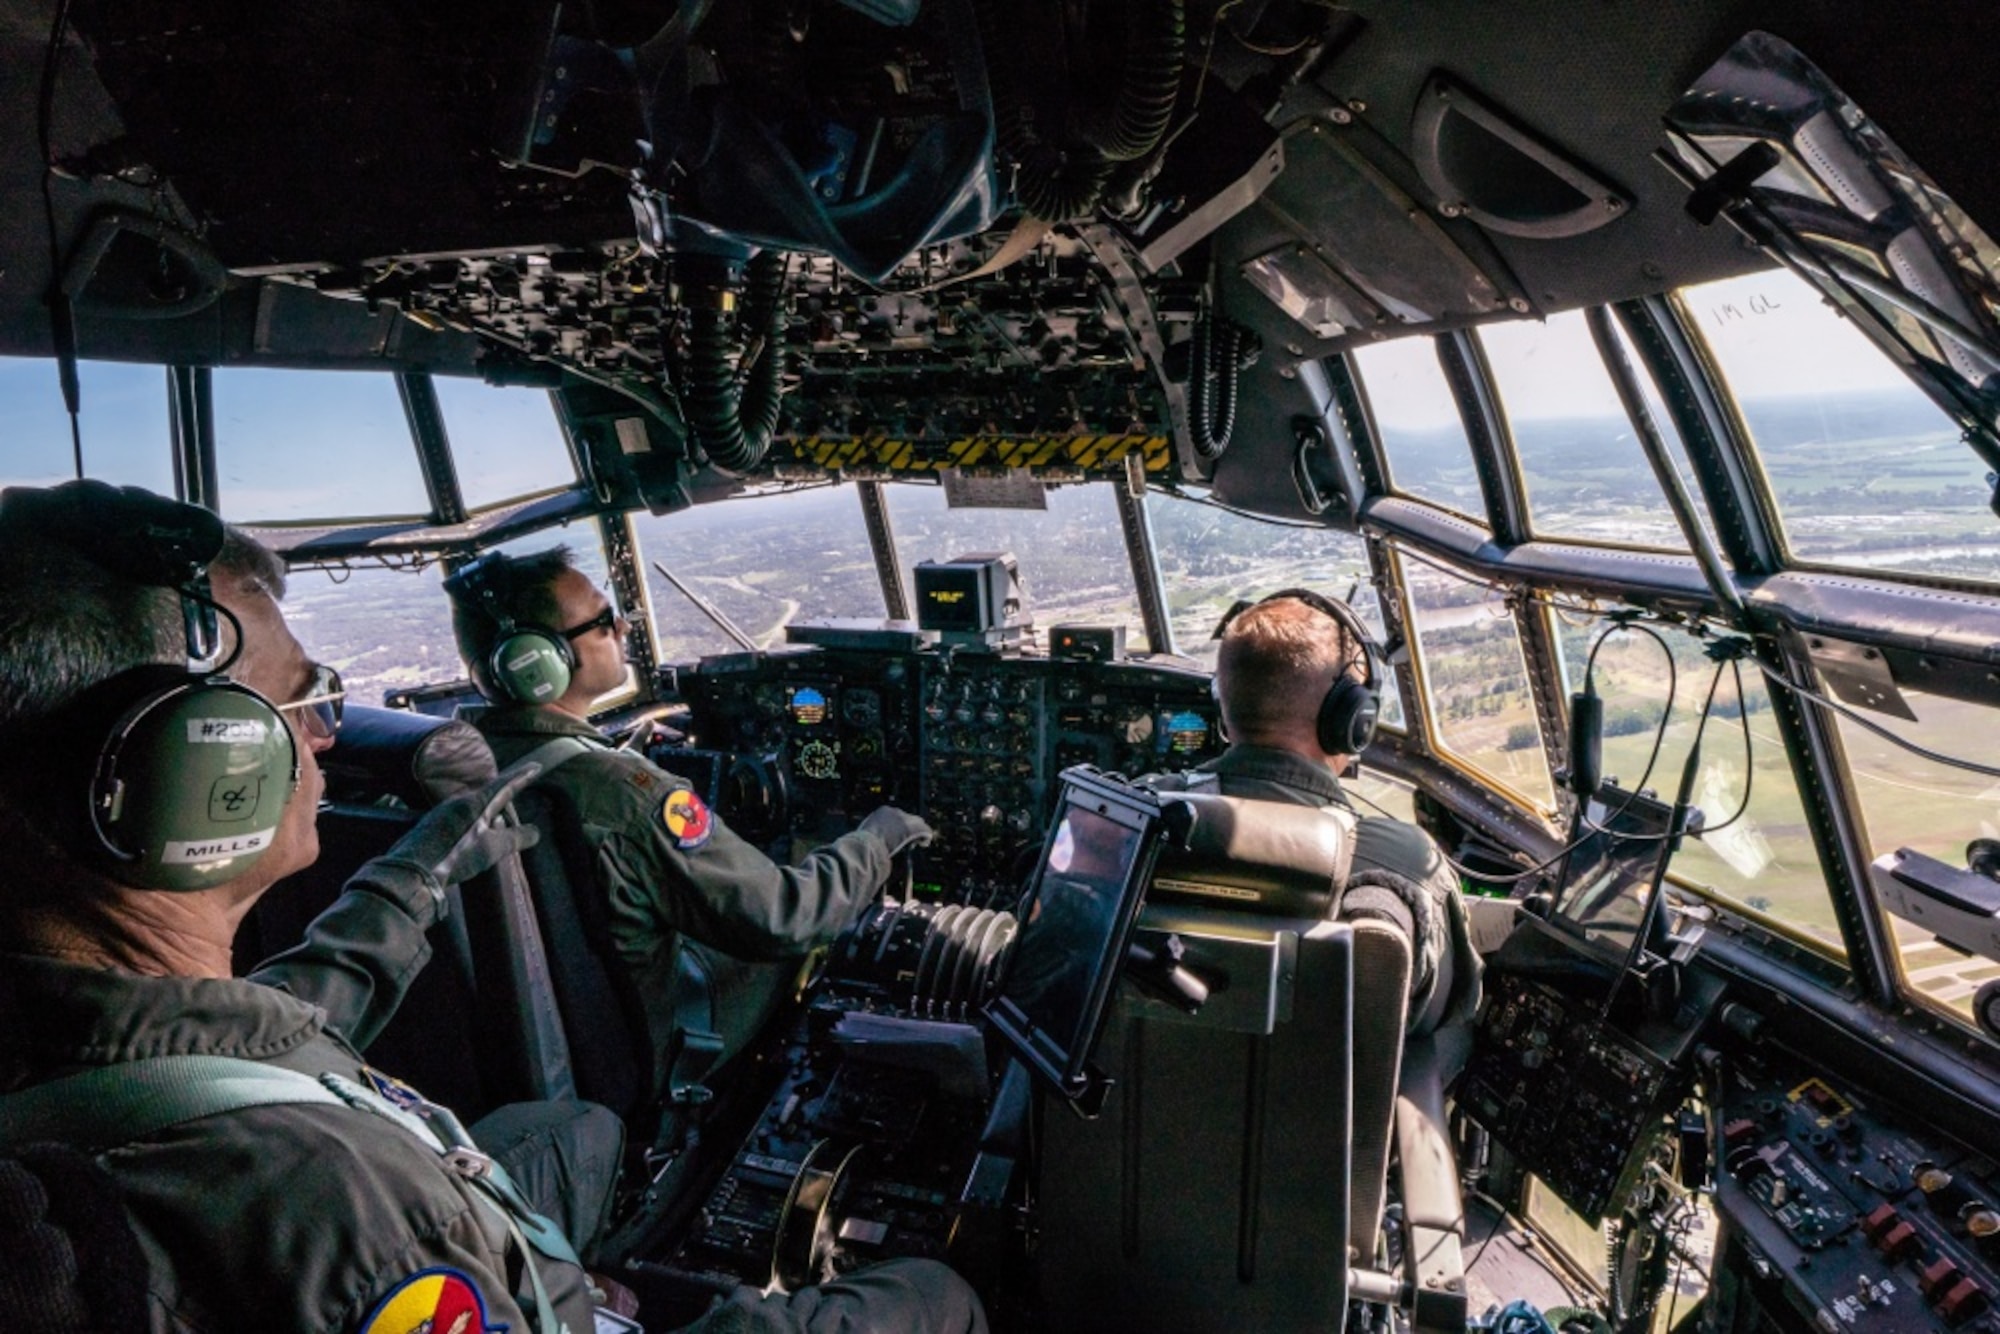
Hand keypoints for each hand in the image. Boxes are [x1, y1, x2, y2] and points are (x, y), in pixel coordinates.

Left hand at [366, 764, 544, 905]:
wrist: (413, 871)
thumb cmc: (456, 856)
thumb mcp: (492, 849)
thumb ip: (515, 838)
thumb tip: (535, 831)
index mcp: (476, 802)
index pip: (505, 784)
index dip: (522, 776)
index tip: (535, 767)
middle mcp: (458, 802)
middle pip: (489, 795)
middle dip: (505, 797)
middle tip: (518, 803)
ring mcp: (442, 812)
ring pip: (474, 807)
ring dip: (488, 813)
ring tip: (498, 827)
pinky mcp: (432, 825)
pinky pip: (460, 817)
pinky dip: (474, 823)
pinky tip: (472, 839)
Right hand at [859, 805, 933, 858]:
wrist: (868, 844)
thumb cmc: (862, 844)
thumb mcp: (864, 836)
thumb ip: (870, 836)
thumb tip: (866, 844)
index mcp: (882, 811)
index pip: (895, 816)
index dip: (898, 826)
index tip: (896, 836)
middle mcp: (895, 812)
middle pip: (908, 817)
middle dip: (909, 827)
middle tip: (908, 840)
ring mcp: (905, 820)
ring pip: (918, 823)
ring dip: (918, 832)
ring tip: (919, 842)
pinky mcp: (913, 829)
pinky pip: (925, 831)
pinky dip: (926, 837)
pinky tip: (925, 844)